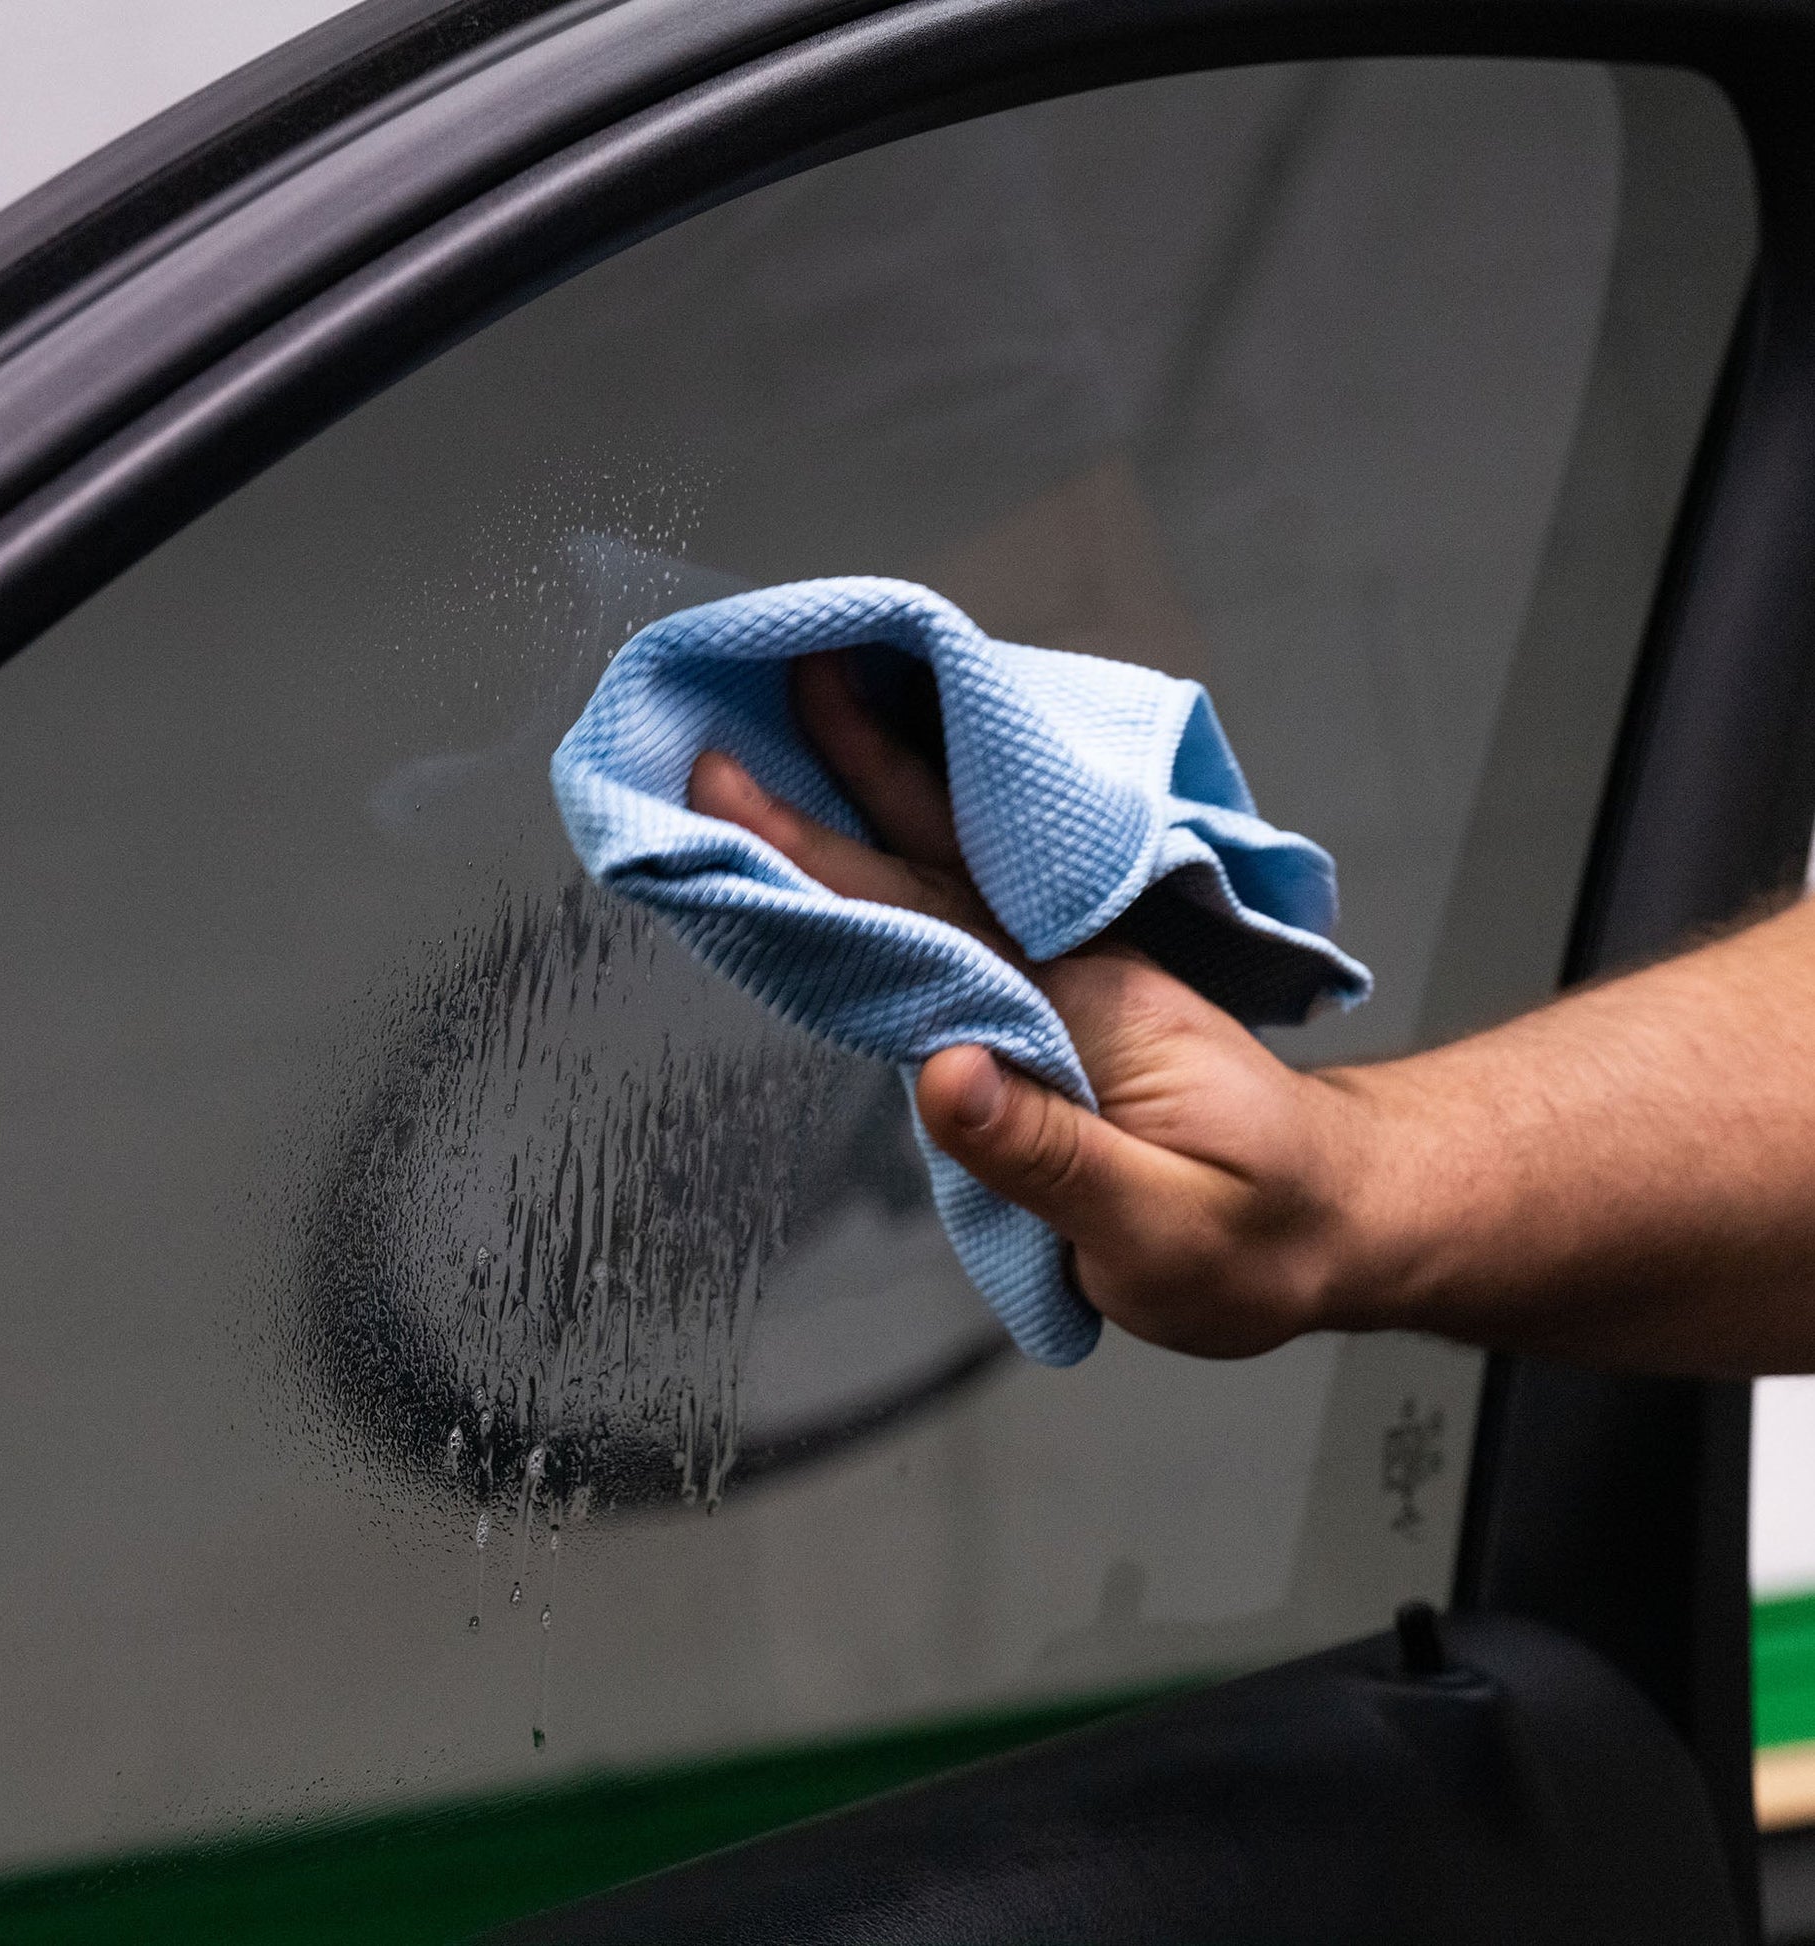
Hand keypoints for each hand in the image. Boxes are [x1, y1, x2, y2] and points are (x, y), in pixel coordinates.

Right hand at [686, 650, 1394, 1358]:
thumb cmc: (1264, 1236)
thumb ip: (1047, 1152)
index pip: (926, 916)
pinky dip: (917, 859)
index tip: (734, 793)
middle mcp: (1074, 975)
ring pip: (955, 873)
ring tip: (812, 715)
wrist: (1344, 1222)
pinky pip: (975, 916)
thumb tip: (941, 1074)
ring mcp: (1072, 985)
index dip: (820, 855)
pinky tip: (883, 833)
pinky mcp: (1069, 1009)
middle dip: (843, 774)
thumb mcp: (1162, 1229)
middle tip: (756, 702)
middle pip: (934, 860)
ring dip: (879, 794)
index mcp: (1085, 1007)